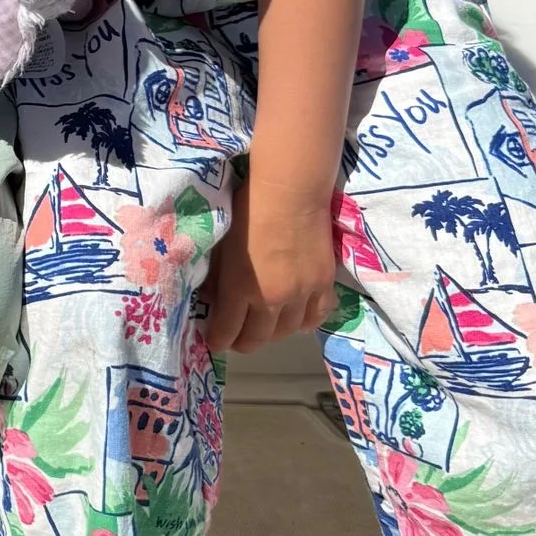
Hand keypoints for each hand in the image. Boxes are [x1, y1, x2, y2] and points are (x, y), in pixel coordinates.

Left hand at [204, 179, 338, 353]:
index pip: (227, 330)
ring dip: (273, 334)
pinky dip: (304, 323)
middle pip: (258, 337)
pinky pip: (316, 317)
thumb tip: (211, 298)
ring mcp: (301, 294)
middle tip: (237, 340)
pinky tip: (296, 319)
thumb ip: (216, 276)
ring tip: (265, 328)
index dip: (218, 340)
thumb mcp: (221, 244)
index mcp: (240, 288)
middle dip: (244, 343)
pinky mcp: (324, 284)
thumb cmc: (247, 211)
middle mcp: (271, 299)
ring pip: (288, 332)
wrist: (290, 193)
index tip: (214, 342)